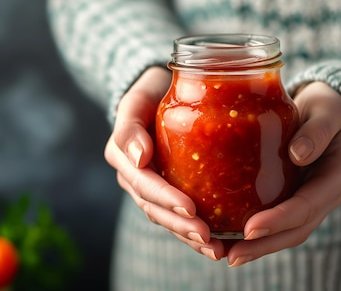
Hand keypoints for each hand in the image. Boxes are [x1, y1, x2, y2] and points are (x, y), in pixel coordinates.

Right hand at [104, 67, 224, 259]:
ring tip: (216, 250)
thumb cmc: (152, 90)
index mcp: (122, 155)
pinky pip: (178, 216)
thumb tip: (138, 157)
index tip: (191, 208)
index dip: (165, 198)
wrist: (162, 89)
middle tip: (208, 238)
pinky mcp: (168, 190)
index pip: (143, 183)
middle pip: (154, 208)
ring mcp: (150, 186)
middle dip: (180, 225)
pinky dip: (194, 233)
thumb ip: (130, 125)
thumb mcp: (137, 98)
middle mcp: (133, 176)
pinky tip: (218, 244)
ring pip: (166, 218)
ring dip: (188, 237)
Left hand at [225, 81, 340, 266]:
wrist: (327, 111)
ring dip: (258, 247)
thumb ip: (316, 131)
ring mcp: (310, 200)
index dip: (279, 219)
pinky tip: (229, 239)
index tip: (250, 228)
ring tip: (228, 256)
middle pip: (296, 229)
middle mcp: (325, 195)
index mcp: (337, 175)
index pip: (307, 205)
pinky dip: (256, 235)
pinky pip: (277, 222)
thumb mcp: (326, 112)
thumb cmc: (325, 107)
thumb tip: (297, 154)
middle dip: (265, 245)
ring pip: (287, 232)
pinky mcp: (293, 198)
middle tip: (232, 255)